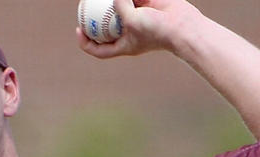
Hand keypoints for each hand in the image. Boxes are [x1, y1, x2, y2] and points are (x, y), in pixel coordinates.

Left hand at [76, 0, 201, 57]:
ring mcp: (136, 17)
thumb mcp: (132, 21)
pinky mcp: (145, 4)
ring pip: (118, 8)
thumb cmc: (156, 30)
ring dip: (109, 2)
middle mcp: (128, 32)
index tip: (78, 30)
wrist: (181, 24)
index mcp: (124, 45)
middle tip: (84, 5)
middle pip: (106, 27)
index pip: (100, 49)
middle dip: (94, 18)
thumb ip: (119, 6)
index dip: (86, 43)